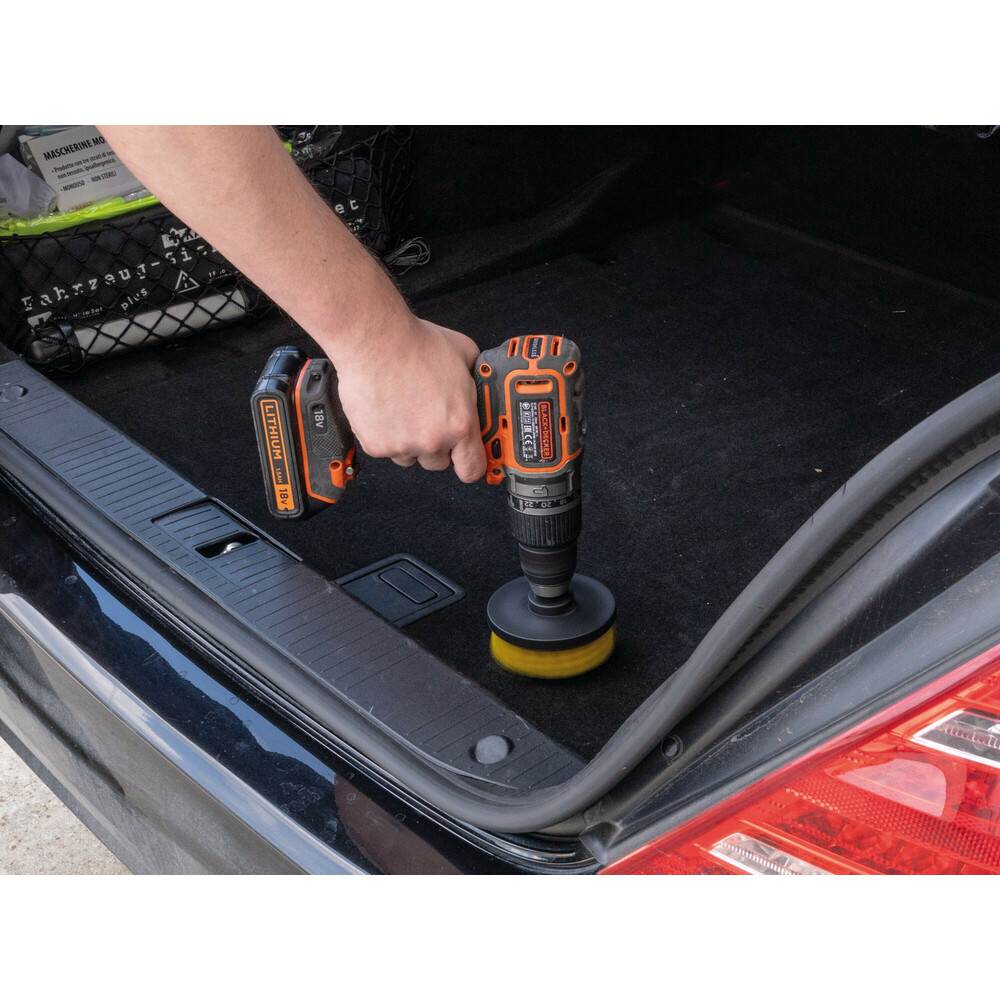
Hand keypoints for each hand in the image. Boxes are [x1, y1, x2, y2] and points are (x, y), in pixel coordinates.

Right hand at [326, 315, 486, 482]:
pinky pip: (385, 450)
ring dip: (409, 441)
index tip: (464, 459)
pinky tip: (385, 409)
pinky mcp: (376, 445)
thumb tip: (482, 382)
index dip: (468, 464)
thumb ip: (475, 379)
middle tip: (427, 418)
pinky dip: (384, 435)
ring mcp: (402, 446)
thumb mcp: (464, 354)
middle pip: (438, 463)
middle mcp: (432, 440)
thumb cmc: (415, 344)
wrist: (374, 341)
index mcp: (460, 424)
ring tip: (403, 409)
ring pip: (410, 458)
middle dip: (436, 445)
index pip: (472, 469)